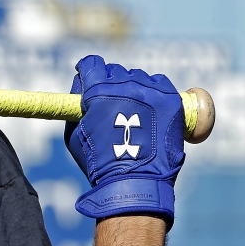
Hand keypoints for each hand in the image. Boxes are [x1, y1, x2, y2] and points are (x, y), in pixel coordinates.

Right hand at [64, 55, 185, 226]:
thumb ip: (75, 106)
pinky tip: (150, 108)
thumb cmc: (99, 162)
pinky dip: (153, 92)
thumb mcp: (73, 134)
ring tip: (133, 110)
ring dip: (132, 88)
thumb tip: (80, 86)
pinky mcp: (171, 99)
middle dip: (110, 83)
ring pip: (138, 77)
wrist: (135, 181)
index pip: (92, 63)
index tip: (88, 76)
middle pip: (115, 71)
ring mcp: (151, 91)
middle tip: (111, 102)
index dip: (88, 69)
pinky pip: (160, 83)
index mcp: (98, 91)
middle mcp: (125, 85)